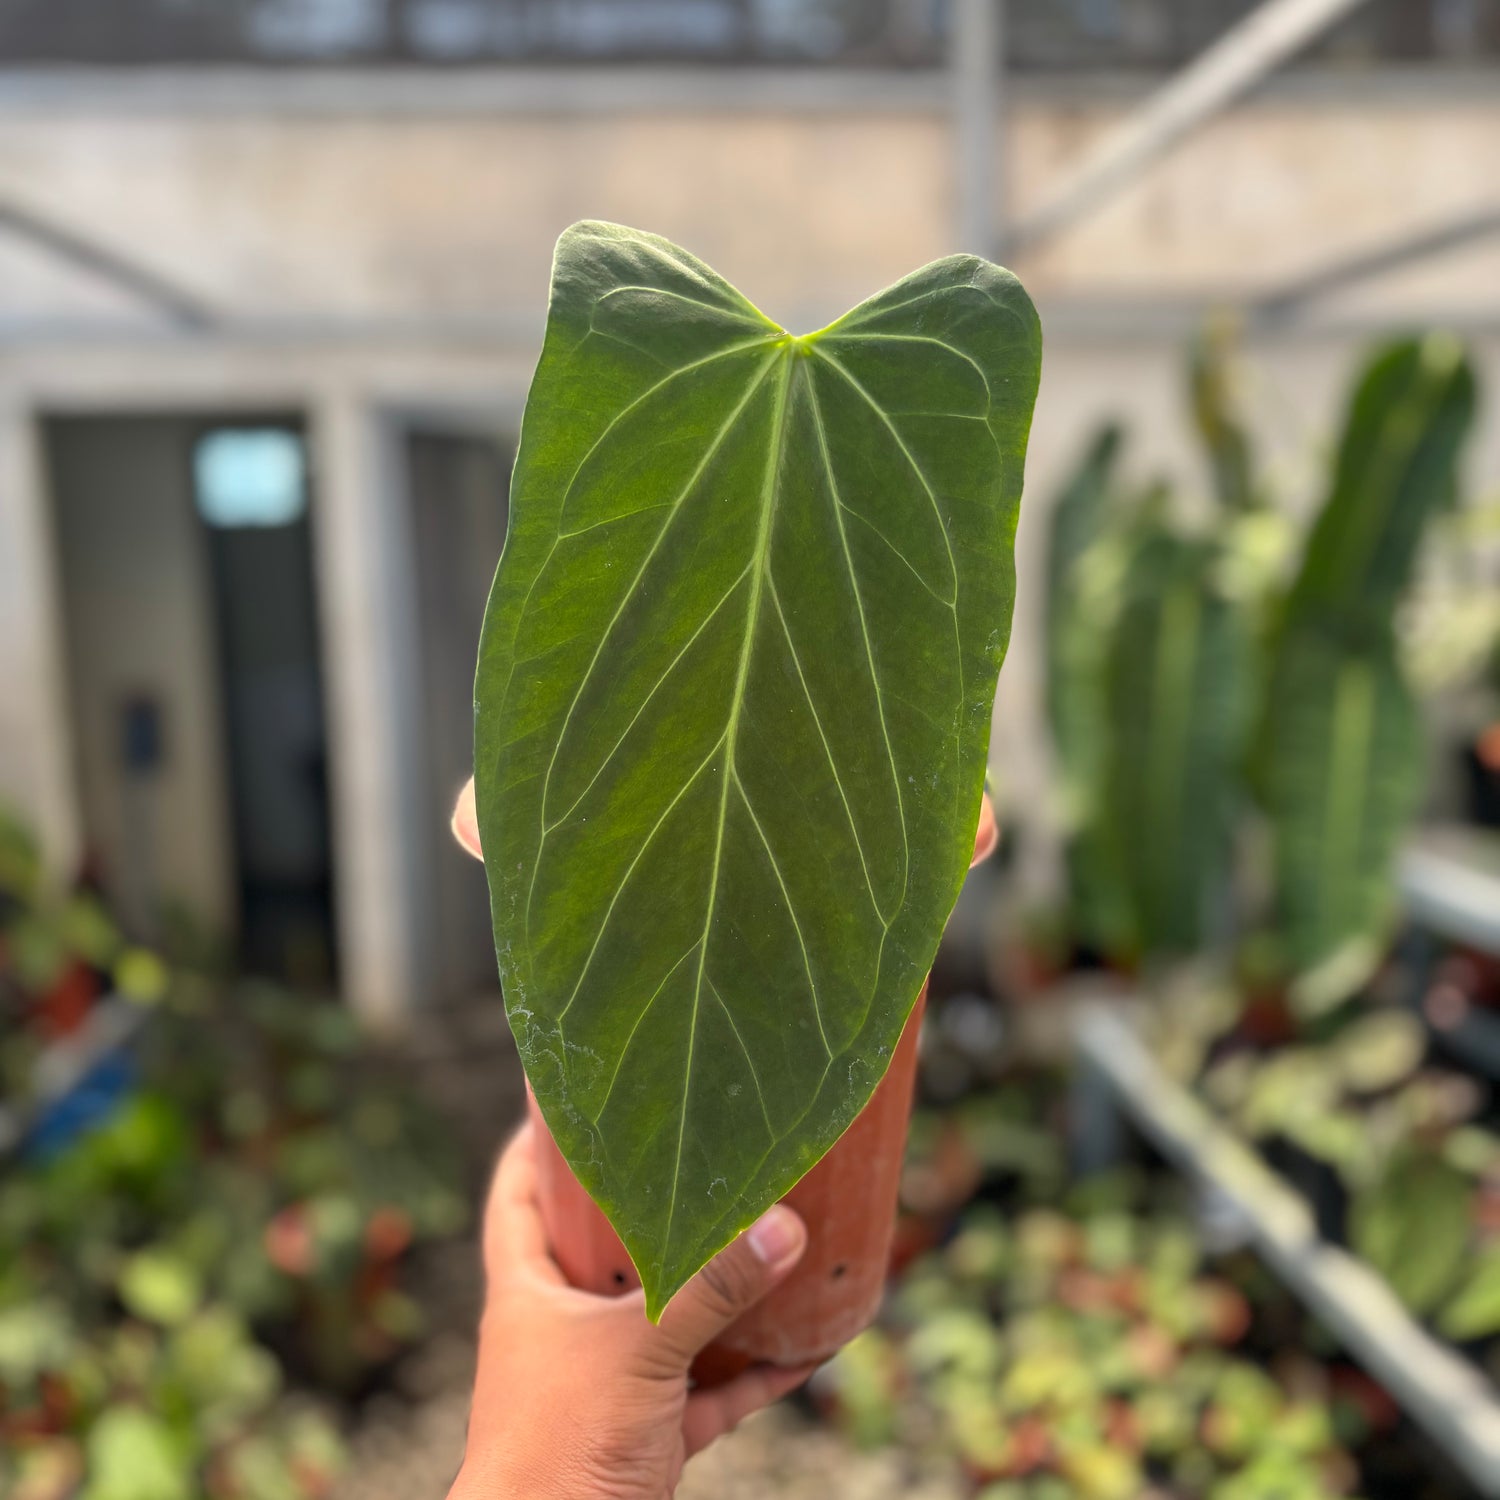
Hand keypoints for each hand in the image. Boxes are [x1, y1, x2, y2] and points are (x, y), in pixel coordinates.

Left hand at [449, 1122, 813, 1499]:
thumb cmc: (557, 1449)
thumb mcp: (635, 1350)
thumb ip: (709, 1289)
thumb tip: (785, 1227)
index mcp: (528, 1292)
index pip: (517, 1194)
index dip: (539, 1142)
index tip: (580, 1095)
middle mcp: (564, 1332)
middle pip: (603, 1250)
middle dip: (654, 1210)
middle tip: (706, 1156)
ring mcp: (608, 1386)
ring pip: (667, 1320)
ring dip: (718, 1293)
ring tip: (772, 1237)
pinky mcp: (649, 1437)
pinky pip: (711, 1391)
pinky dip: (755, 1370)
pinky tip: (806, 1345)